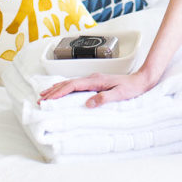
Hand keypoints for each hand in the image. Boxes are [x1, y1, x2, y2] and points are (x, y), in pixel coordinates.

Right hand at [40, 65, 156, 107]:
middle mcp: (92, 78)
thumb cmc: (132, 88)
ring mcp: (93, 79)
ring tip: (45, 95)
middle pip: (68, 83)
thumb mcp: (120, 95)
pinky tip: (62, 91)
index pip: (73, 86)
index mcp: (95, 80)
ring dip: (57, 89)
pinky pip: (76, 85)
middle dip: (53, 91)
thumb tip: (89, 103)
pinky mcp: (95, 82)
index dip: (59, 92)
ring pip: (70, 83)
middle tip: (40, 99)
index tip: (48, 99)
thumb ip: (104, 98)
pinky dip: (65, 88)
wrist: (141, 80)